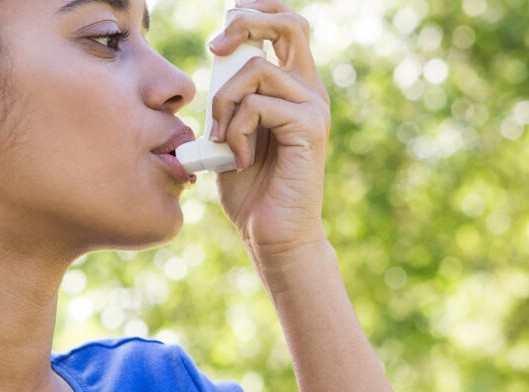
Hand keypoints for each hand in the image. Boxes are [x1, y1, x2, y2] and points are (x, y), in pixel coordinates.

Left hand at [205, 0, 331, 259]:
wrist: (271, 234)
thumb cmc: (248, 187)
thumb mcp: (229, 131)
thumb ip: (229, 98)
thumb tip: (215, 59)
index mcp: (292, 85)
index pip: (284, 25)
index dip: (254, 11)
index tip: (221, 31)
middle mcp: (308, 89)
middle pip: (288, 24)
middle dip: (246, 22)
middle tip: (216, 49)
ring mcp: (313, 107)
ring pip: (257, 70)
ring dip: (224, 101)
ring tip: (221, 138)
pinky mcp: (310, 128)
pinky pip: (259, 105)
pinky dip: (236, 130)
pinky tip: (239, 159)